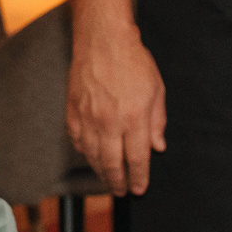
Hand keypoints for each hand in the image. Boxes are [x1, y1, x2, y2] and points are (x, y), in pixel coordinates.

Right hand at [66, 19, 167, 194]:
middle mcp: (110, 122)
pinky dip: (84, 153)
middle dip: (119, 182)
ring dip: (101, 172)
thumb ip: (157, 122)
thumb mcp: (157, 90)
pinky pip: (77, 141)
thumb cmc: (132, 61)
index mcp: (134, 118)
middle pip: (113, 164)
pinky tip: (91, 156)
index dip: (139, 178)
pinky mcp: (73, 111)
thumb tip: (158, 146)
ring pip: (93, 156)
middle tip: (122, 191)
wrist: (103, 40)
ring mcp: (88, 118)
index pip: (137, 159)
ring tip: (108, 179)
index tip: (139, 188)